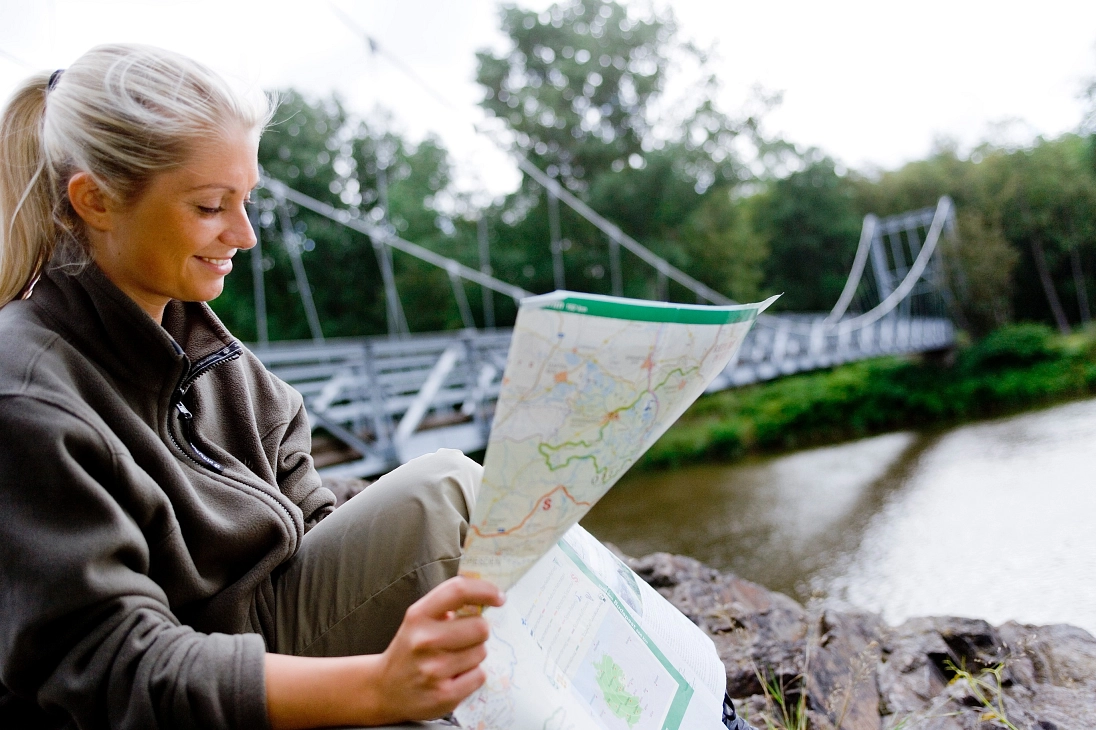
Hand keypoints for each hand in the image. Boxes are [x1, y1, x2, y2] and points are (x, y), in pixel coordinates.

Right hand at [265, 576, 503, 728]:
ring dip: (473, 655)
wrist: (383, 689)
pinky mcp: (444, 695)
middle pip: (480, 627)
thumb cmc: (409, 648)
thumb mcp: (419, 620)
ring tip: (453, 660)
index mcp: (418, 616)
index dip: (485, 590)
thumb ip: (446, 605)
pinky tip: (454, 677)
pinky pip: (480, 676)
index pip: (458, 591)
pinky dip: (472, 676)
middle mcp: (424, 641)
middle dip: (478, 632)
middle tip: (463, 639)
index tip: (499, 597)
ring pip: (481, 652)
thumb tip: (486, 594)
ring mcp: (434, 670)